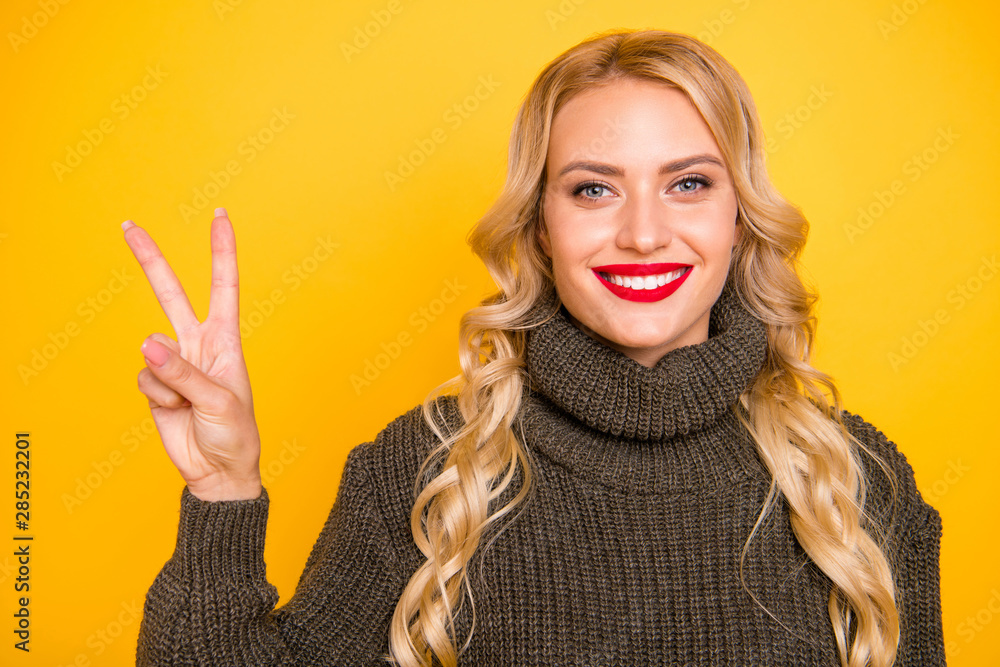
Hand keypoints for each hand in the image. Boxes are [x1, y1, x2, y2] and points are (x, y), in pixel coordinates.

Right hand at [123, 208, 261, 500]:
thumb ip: (182, 372)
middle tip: (128, 224)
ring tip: (189, 404)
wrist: (218, 471)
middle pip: (171, 294)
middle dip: (151, 260)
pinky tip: (176, 411)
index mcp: (226, 340)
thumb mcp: (218, 400)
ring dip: (166, 378)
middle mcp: (199, 345)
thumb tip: (147, 344)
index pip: (224, 286)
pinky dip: (157, 396)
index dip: (222, 252)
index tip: (220, 216)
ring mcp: (175, 364)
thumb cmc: (235, 434)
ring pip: (151, 349)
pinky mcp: (156, 385)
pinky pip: (144, 378)